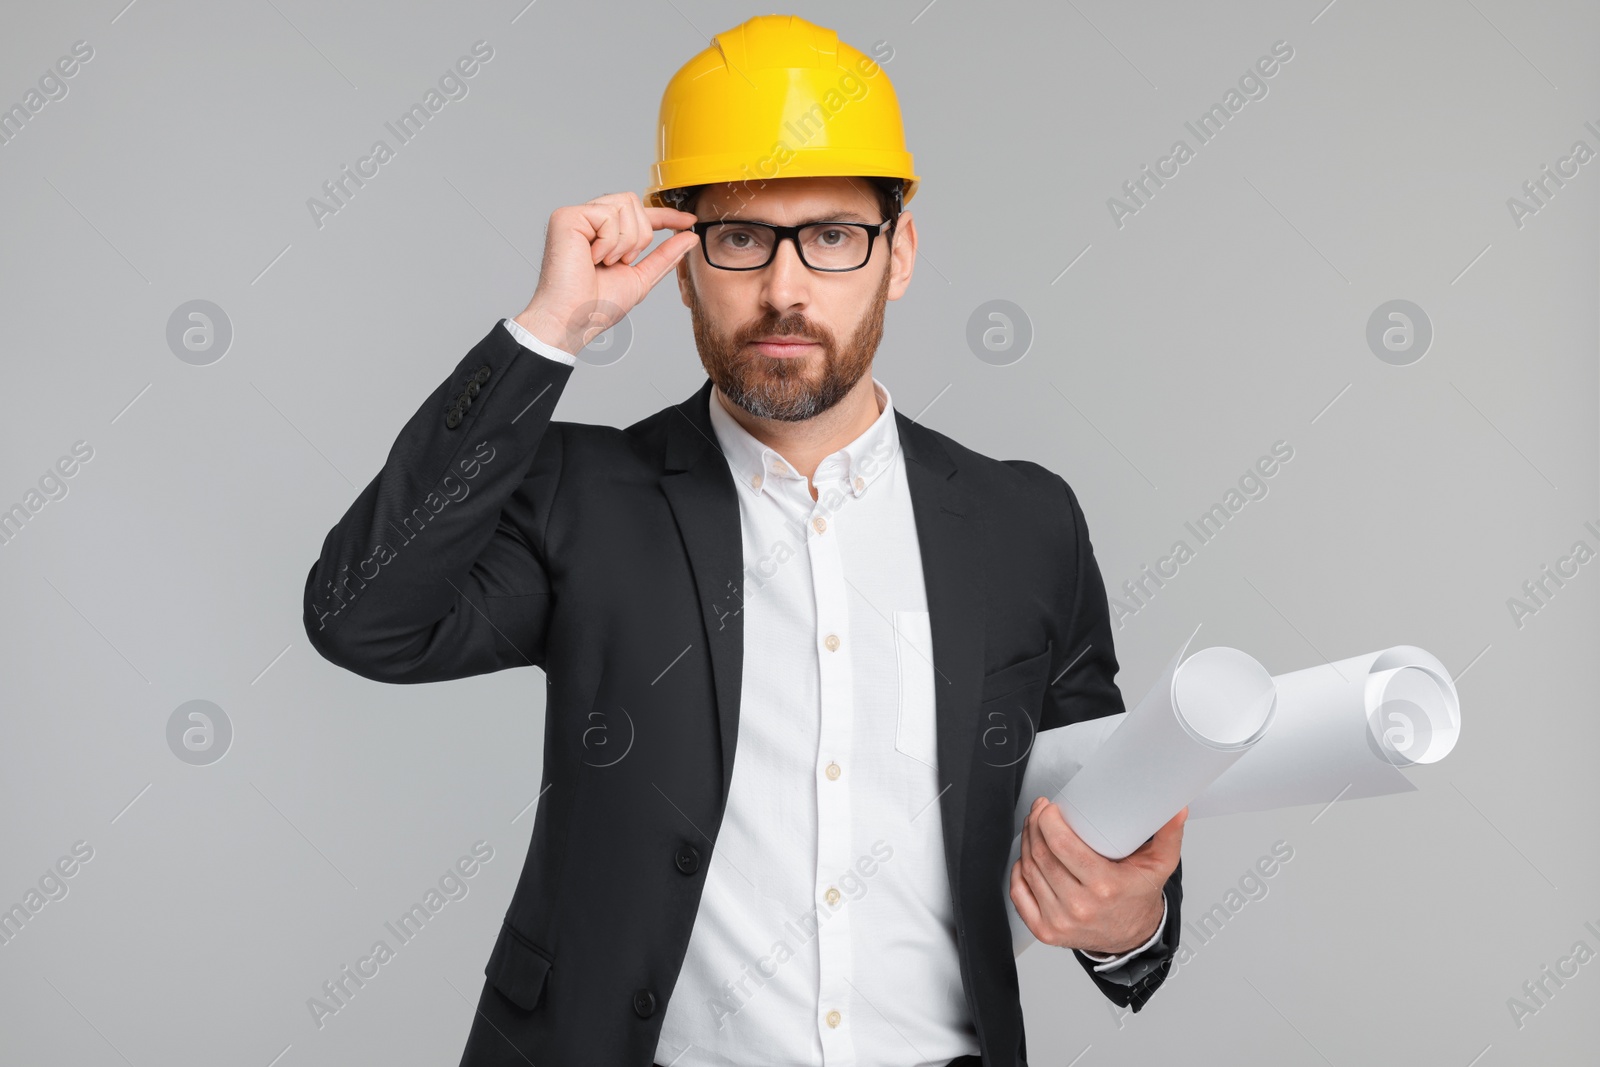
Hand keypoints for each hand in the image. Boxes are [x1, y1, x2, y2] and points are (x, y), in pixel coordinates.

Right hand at [515, 191, 699, 352]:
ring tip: (606, 262)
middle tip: (623, 262)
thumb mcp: (641, 278)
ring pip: (624, 205)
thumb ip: (665, 255)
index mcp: (603, 233)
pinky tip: (593, 259)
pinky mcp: (566, 217)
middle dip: (640, 235)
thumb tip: (689, 236)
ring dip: (625, 241)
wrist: (573, 320)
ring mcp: (576, 216)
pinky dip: (609, 242)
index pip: (639, 213)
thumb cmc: (596, 306)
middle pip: (633, 202)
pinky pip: (607, 214)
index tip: (689, 221)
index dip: (666, 215)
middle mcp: (588, 220)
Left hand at [1010, 798, 1185, 955]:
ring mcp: (1059, 922)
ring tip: (1035, 828)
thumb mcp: (1160, 865)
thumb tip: (1176, 808)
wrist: (1130, 937)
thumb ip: (1168, 834)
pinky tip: (1028, 857)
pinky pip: (1019, 894)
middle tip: (1040, 811)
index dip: (1048, 820)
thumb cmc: (1139, 896)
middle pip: (1042, 854)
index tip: (1049, 807)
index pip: (1063, 845)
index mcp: (1105, 887)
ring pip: (1029, 870)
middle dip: (1035, 825)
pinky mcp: (1045, 931)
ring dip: (1027, 843)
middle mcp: (1079, 907)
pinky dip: (1019, 871)